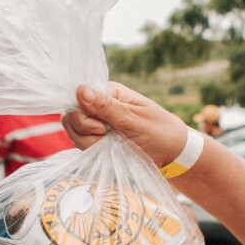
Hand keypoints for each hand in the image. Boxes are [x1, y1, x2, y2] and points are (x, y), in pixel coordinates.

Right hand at [65, 83, 191, 167]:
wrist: (173, 155)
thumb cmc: (160, 132)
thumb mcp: (134, 120)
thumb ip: (106, 107)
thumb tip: (80, 89)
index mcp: (109, 94)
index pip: (77, 98)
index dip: (82, 116)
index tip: (101, 128)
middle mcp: (99, 108)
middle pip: (71, 118)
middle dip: (86, 132)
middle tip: (107, 136)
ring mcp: (97, 126)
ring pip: (75, 134)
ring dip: (90, 144)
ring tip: (112, 146)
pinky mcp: (98, 142)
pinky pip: (82, 147)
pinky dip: (92, 153)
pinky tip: (108, 153)